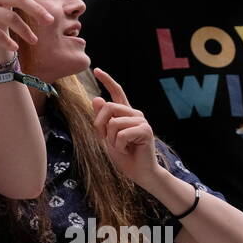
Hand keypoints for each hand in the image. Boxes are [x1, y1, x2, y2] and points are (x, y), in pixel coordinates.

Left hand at [91, 68, 159, 187]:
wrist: (139, 172)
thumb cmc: (124, 155)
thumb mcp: (107, 136)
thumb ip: (102, 119)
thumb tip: (96, 98)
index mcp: (125, 113)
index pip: (117, 92)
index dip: (107, 80)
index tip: (96, 69)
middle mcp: (135, 113)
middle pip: (109, 107)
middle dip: (100, 124)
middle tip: (104, 139)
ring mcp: (142, 121)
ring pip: (114, 122)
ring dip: (111, 139)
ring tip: (120, 147)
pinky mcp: (146, 131)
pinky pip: (122, 134)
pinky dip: (118, 145)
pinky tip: (127, 150)